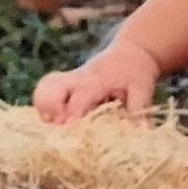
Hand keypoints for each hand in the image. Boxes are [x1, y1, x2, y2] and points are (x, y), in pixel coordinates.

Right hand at [32, 41, 162, 124]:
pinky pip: (44, 93)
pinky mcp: (63, 87)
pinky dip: (44, 108)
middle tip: (58, 124)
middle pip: (51, 85)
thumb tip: (143, 134)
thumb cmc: (135, 72)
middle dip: (49, 105)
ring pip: (44, 87)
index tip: (69, 128)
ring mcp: (68, 81)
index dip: (74, 112)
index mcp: (97, 78)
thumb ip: (140, 108)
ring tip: (53, 124)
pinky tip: (55, 122)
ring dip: (44, 106)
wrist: (129, 54)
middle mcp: (77, 78)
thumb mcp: (142, 87)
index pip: (81, 96)